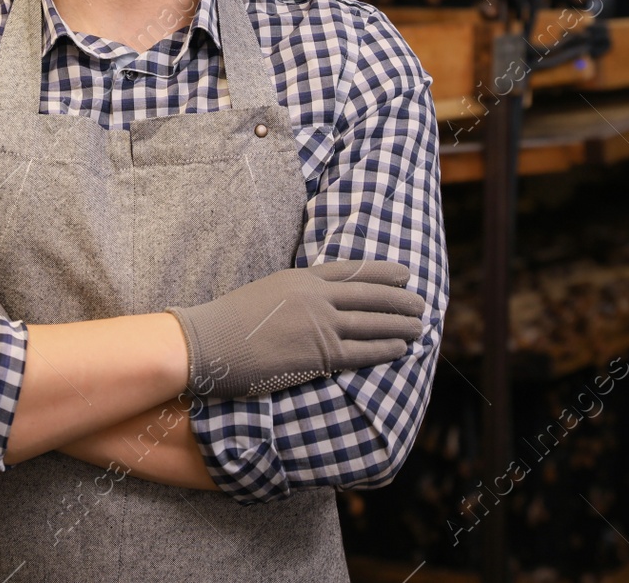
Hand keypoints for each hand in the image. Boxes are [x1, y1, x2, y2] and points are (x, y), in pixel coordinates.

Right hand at [165, 260, 424, 399]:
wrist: (207, 344)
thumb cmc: (227, 322)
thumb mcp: (265, 293)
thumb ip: (293, 296)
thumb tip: (312, 303)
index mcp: (300, 279)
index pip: (352, 272)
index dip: (382, 273)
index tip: (403, 274)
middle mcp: (315, 298)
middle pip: (370, 296)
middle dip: (400, 299)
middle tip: (421, 303)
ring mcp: (318, 326)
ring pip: (372, 323)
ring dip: (400, 324)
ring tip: (420, 326)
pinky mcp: (317, 356)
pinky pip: (361, 352)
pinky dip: (385, 349)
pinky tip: (401, 348)